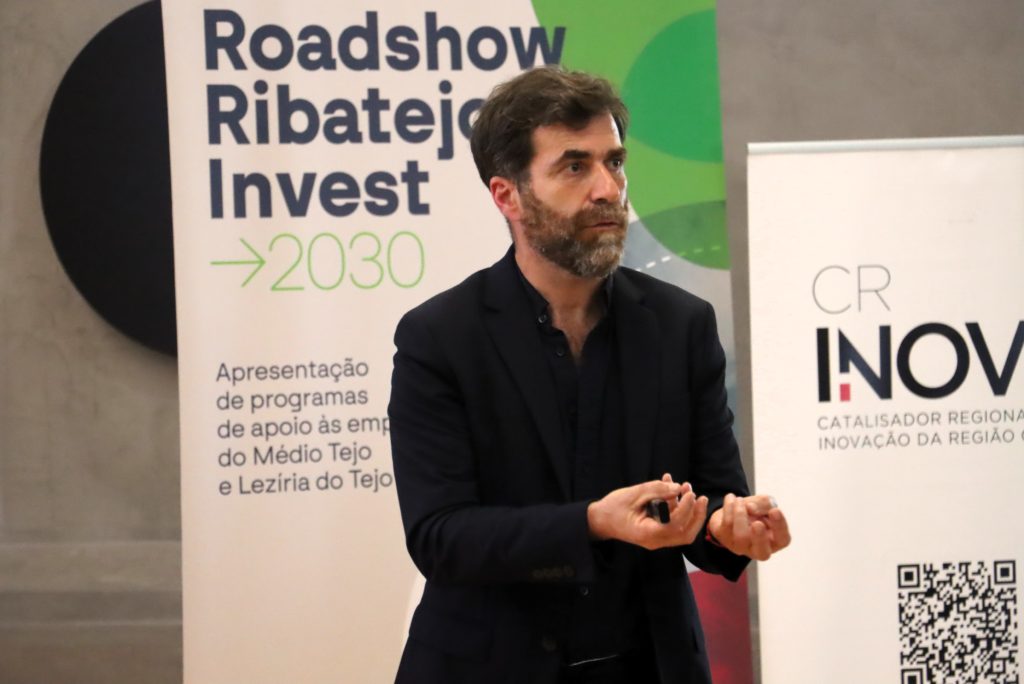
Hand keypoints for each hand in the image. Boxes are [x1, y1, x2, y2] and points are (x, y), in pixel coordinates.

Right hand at [587, 474, 707, 549]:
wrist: (600, 520)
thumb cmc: (613, 508)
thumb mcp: (633, 494)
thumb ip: (656, 490)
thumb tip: (678, 487)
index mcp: (648, 534)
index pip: (675, 525)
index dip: (686, 509)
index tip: (688, 492)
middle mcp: (655, 541)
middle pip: (685, 535)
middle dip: (696, 516)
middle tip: (701, 497)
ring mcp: (657, 539)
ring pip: (682, 531)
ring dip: (688, 510)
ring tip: (686, 487)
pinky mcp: (657, 533)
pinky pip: (672, 524)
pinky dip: (677, 509)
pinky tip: (672, 489)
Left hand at [707, 493, 790, 560]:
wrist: (732, 510)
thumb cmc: (755, 511)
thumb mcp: (765, 503)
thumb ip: (764, 504)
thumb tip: (751, 508)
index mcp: (775, 541)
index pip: (783, 540)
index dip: (780, 526)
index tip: (775, 511)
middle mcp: (759, 549)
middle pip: (762, 552)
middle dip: (759, 537)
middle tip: (757, 523)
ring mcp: (741, 547)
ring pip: (741, 537)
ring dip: (740, 513)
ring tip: (740, 500)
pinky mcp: (725, 539)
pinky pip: (727, 525)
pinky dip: (729, 507)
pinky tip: (731, 498)